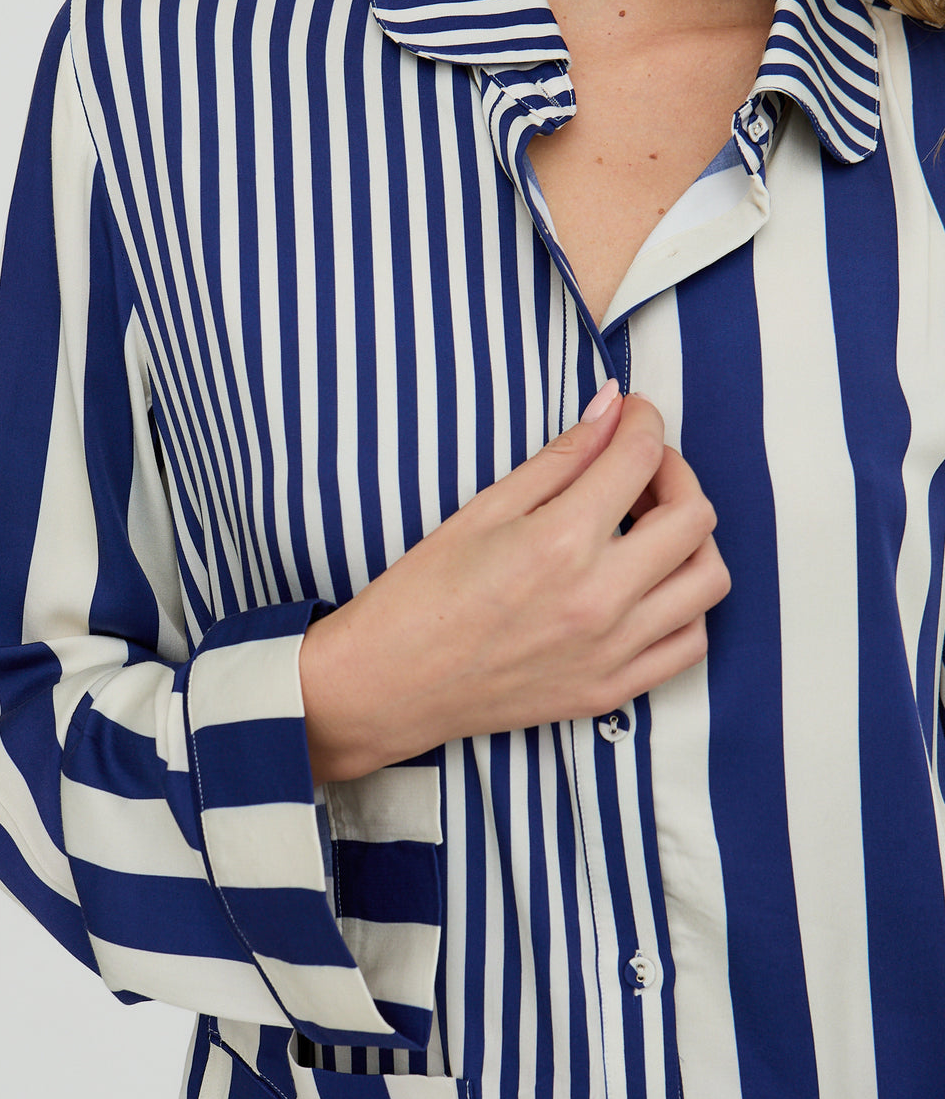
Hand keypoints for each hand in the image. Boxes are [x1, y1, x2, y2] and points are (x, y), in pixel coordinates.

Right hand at [299, 388, 729, 781]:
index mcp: (560, 542)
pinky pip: (690, 643)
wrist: (389, 685)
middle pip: (694, 516)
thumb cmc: (422, 594)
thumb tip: (613, 407)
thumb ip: (562, 457)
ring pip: (709, 579)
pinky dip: (686, 604)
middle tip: (639, 468)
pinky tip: (648, 585)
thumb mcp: (485, 508)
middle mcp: (600, 598)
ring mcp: (612, 651)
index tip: (632, 415)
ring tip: (649, 527)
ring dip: (691, 539)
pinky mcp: (612, 691)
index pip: (640, 457)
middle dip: (675, 473)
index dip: (644, 420)